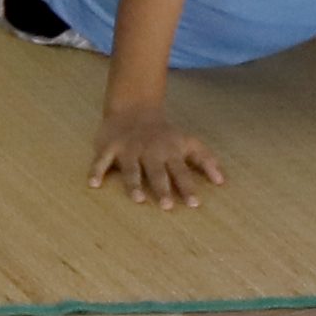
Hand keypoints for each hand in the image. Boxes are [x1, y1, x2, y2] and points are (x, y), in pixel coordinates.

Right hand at [88, 102, 223, 208]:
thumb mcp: (188, 142)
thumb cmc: (164, 134)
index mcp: (170, 152)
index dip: (187, 187)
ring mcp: (128, 149)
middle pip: (157, 172)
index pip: (181, 172)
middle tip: (166, 205)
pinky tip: (93, 184)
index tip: (194, 204)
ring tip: (138, 199)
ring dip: (134, 183)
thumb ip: (205, 160)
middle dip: (162, 188)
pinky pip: (101, 160)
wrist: (134, 109)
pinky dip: (97, 171)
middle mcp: (150, 151)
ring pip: (131, 168)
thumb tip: (222, 181)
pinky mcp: (109, 147)